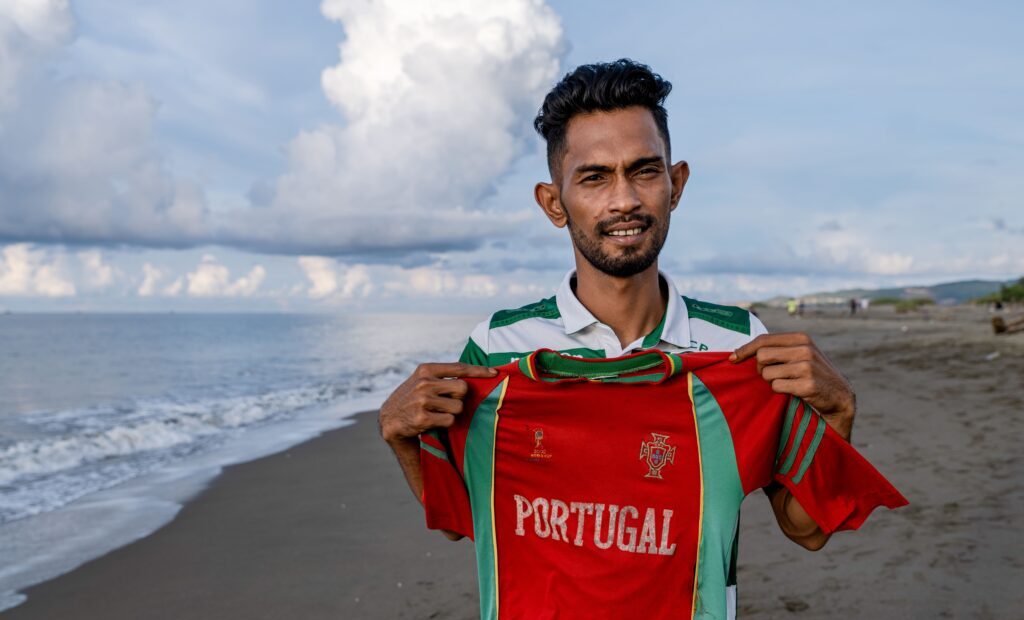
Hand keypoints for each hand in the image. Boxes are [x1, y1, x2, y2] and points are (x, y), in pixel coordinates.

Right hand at [379, 362, 496, 443]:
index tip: (494, 373)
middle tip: (448, 402)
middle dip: (460, 398)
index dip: (479, 371)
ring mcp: (423, 400)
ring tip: (437, 412)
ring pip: (458, 407)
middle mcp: (424, 382)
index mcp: (426, 369)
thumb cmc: (413, 398)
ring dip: (452, 413)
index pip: (459, 368)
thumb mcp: (423, 380)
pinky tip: (432, 421)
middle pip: (463, 388)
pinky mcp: (422, 417)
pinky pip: (450, 420)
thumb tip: (475, 376)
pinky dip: (445, 424)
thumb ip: (444, 377)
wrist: (390, 418)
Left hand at [730, 333, 855, 440]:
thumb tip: (739, 352)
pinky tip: (793, 391)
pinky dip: (780, 391)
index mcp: (800, 338)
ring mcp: (807, 366)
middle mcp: (804, 349)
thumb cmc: (812, 374)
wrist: (839, 396)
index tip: (733, 359)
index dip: (745, 349)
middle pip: (762, 356)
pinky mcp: (808, 384)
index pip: (763, 340)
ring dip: (772, 382)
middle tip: (772, 376)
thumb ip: (777, 349)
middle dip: (761, 369)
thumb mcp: (799, 354)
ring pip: (768, 373)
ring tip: (787, 383)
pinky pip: (777, 387)